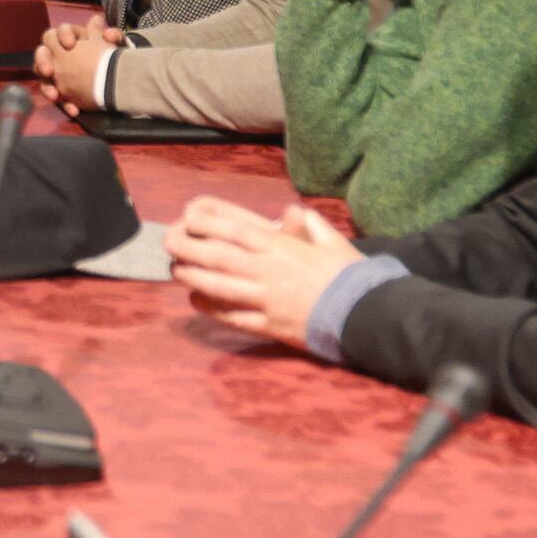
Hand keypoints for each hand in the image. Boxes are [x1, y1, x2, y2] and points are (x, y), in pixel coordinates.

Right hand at [32, 14, 123, 116]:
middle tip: (49, 71)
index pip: (57, 33)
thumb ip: (114, 36)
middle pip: (42, 53)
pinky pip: (58, 98)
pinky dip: (66, 104)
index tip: (70, 44)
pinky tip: (74, 110)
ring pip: (44, 79)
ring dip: (47, 87)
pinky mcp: (62, 92)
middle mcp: (58, 56)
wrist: (117, 79)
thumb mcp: (115, 45)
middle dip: (43, 61)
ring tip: (54, 96)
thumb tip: (109, 34)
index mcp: (68, 40)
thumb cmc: (111, 57)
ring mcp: (57, 75)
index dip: (61, 36)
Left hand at [166, 197, 364, 350]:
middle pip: (219, 256)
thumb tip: (293, 212)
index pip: (236, 230)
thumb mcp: (333, 242)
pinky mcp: (271, 326)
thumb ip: (310, 224)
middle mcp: (269, 271)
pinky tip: (196, 301)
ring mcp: (267, 299)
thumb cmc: (351, 276)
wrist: (368, 314)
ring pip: (221, 286)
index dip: (207, 222)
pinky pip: (235, 317)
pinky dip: (213, 309)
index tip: (186, 217)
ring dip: (193, 277)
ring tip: (175, 270)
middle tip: (168, 242)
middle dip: (189, 247)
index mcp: (282, 247)